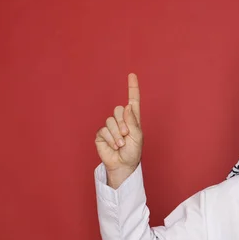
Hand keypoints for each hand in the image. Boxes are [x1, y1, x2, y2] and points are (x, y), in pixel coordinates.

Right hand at [95, 73, 142, 187]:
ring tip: (121, 144)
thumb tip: (127, 106)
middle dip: (123, 123)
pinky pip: (103, 130)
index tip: (132, 75)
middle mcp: (121, 120)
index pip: (133, 100)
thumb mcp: (137, 137)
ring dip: (117, 134)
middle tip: (126, 135)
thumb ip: (132, 121)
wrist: (123, 165)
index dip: (132, 88)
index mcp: (132, 119)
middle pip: (118, 109)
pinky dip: (110, 139)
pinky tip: (114, 146)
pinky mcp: (101, 134)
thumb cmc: (133, 152)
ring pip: (111, 121)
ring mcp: (110, 126)